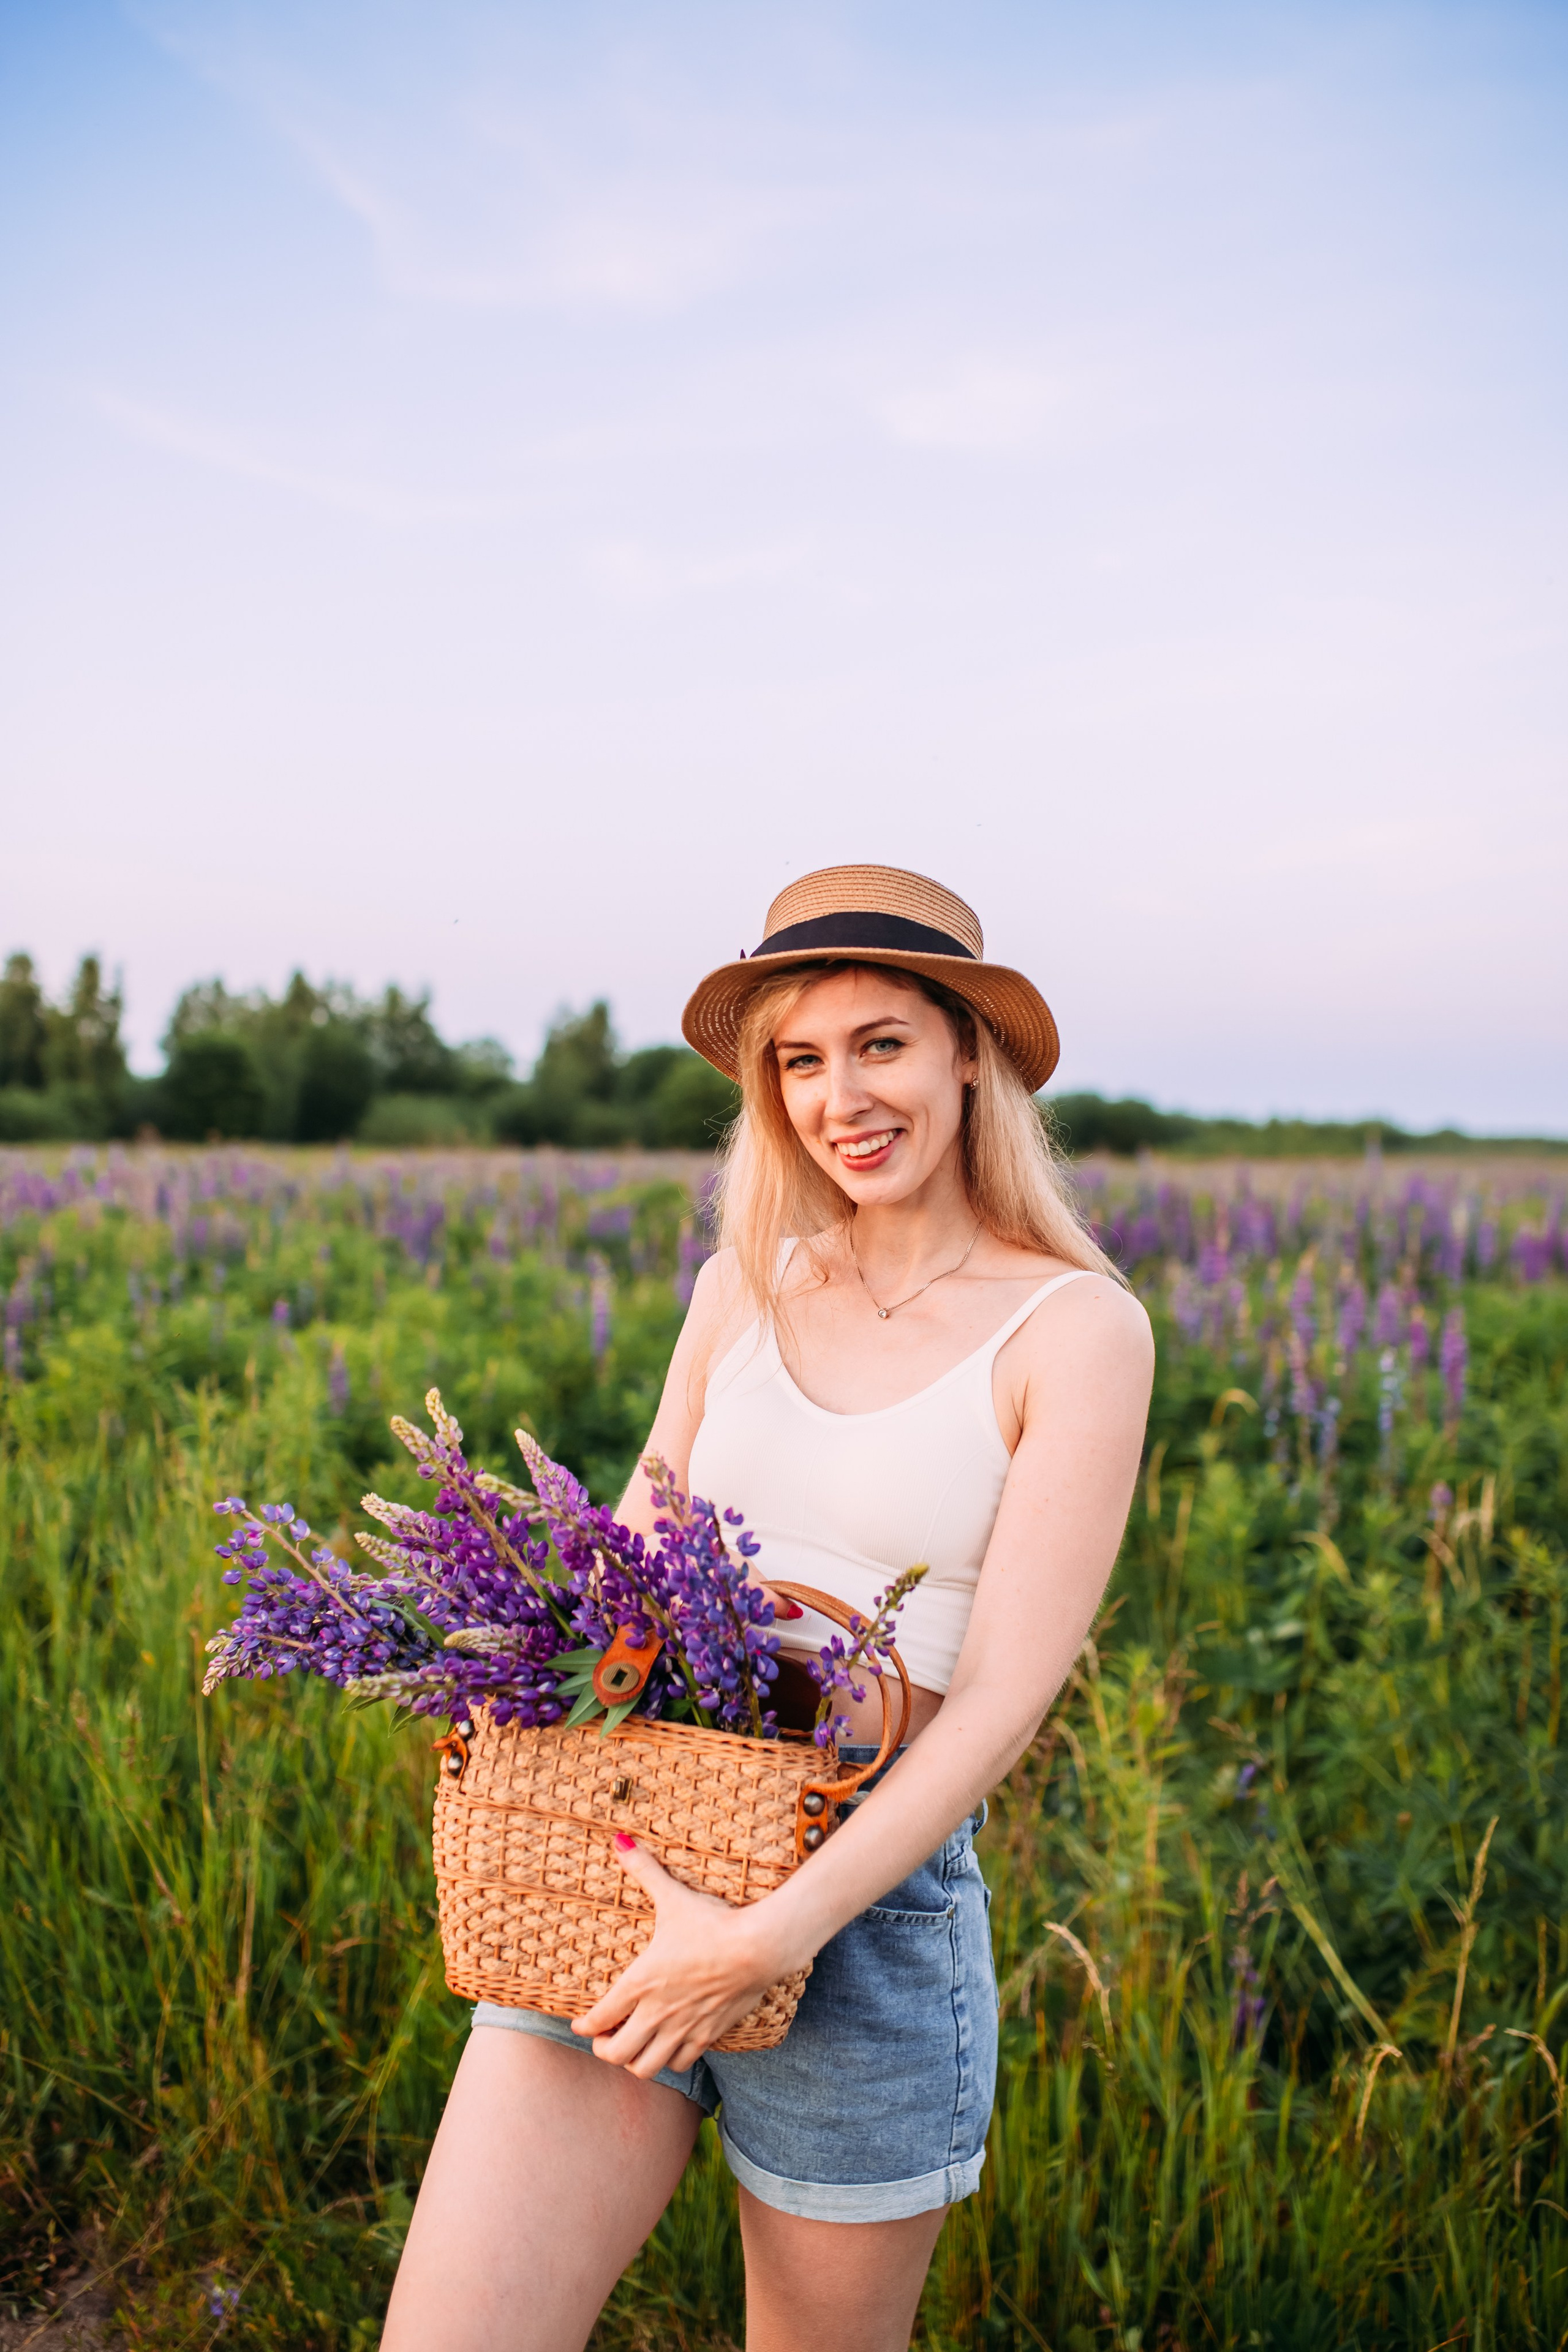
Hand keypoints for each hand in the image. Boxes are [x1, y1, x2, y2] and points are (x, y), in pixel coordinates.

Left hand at [571, 1836, 788, 2076]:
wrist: (758, 1947)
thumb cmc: (712, 1922)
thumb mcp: (673, 1896)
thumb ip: (644, 1870)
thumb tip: (619, 1841)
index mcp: (641, 1981)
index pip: (599, 2018)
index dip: (584, 2027)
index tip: (579, 2025)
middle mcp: (657, 2012)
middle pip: (616, 2054)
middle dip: (605, 2049)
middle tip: (605, 2038)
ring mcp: (683, 2027)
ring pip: (646, 2067)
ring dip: (635, 2060)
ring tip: (634, 2045)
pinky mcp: (708, 2035)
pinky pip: (680, 2063)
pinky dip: (669, 2060)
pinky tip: (669, 2043)